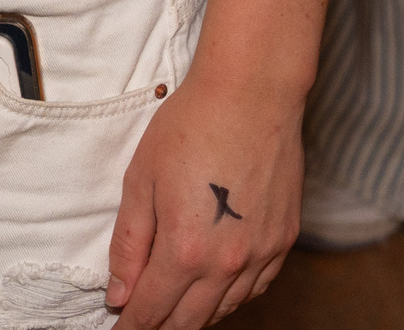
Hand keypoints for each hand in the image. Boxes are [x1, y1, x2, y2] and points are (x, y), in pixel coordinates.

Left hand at [107, 70, 301, 325]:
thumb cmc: (189, 128)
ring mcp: (262, 255)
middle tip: (141, 323)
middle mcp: (228, 263)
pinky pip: (256, 288)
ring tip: (172, 313)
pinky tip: (216, 293)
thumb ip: (129, 244)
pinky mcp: (284, 241)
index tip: (119, 327)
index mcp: (186, 250)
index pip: (153, 309)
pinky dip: (232, 298)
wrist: (251, 97)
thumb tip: (119, 293)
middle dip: (162, 326)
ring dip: (196, 316)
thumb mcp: (140, 182)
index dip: (133, 323)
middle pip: (190, 319)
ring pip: (225, 308)